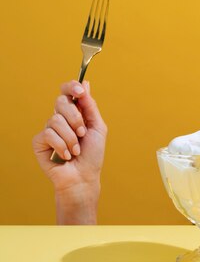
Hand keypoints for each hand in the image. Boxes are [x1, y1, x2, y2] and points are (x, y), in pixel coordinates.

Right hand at [32, 80, 106, 223]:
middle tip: (82, 132)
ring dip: (70, 137)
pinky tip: (66, 156)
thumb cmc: (92, 154)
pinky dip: (61, 145)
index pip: (68, 91)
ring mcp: (49, 129)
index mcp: (74, 112)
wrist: (84, 177)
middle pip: (60, 101)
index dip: (72, 87)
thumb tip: (85, 83)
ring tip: (76, 149)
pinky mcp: (39, 142)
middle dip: (75, 117)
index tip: (80, 91)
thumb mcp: (97, 127)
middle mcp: (60, 118)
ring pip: (55, 119)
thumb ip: (90, 106)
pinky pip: (48, 134)